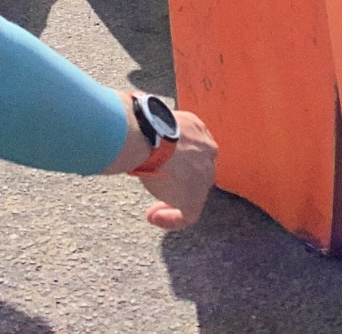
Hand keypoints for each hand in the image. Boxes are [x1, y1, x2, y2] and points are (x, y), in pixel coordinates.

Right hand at [137, 109, 217, 230]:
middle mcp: (206, 151)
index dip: (177, 160)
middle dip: (178, 181)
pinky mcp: (196, 197)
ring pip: (193, 193)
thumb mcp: (151, 122)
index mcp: (196, 129)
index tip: (160, 167)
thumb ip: (154, 132)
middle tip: (158, 188)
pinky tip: (154, 218)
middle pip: (196, 170)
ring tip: (152, 211)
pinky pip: (187, 214)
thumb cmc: (144, 125)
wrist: (152, 136)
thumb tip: (135, 134)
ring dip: (172, 202)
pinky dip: (172, 219)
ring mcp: (205, 175)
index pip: (192, 148)